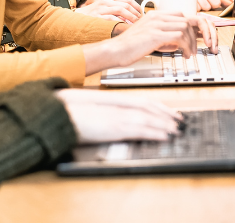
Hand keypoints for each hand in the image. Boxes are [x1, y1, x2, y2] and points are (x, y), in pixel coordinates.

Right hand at [54, 88, 182, 142]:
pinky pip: (140, 129)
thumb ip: (101, 113)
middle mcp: (115, 105)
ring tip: (176, 129)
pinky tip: (164, 135)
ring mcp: (115, 115)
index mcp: (109, 100)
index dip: (156, 105)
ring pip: (147, 117)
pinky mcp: (114, 126)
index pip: (139, 100)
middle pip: (147, 106)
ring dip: (164, 123)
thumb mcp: (86, 110)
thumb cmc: (65, 111)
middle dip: (165, 113)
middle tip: (179, 120)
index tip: (167, 110)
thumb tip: (111, 120)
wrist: (55, 112)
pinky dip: (155, 131)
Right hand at [76, 0, 141, 23]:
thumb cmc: (93, 15)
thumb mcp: (106, 7)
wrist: (77, 18)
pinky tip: (125, 27)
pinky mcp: (98, 16)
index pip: (128, 0)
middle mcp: (106, 1)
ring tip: (135, 24)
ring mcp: (102, 8)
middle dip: (136, 13)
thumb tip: (133, 16)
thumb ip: (117, 9)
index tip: (142, 14)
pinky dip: (120, 23)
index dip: (137, 7)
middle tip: (141, 21)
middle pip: (126, 5)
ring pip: (121, 10)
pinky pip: (112, 19)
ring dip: (130, 17)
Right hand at [83, 12, 216, 75]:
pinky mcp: (155, 35)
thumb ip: (162, 35)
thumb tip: (178, 42)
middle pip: (186, 19)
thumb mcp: (147, 36)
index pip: (181, 15)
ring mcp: (156, 24)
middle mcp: (156, 16)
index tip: (196, 38)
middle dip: (196, 34)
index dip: (192, 26)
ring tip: (190, 53)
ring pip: (185, 27)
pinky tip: (185, 55)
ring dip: (192, 42)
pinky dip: (187, 46)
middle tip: (196, 47)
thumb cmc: (129, 46)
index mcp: (154, 15)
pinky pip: (180, 36)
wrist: (114, 50)